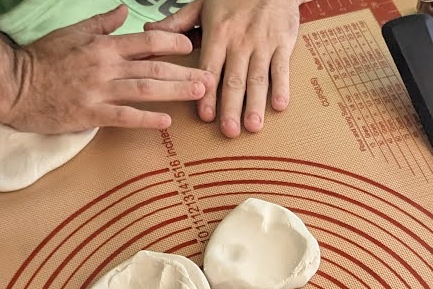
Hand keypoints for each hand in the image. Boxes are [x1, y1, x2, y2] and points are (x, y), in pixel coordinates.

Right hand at [3, 7, 212, 131]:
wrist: (13, 86)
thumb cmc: (41, 59)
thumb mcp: (72, 32)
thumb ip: (101, 23)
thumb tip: (124, 10)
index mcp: (103, 46)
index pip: (146, 41)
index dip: (172, 42)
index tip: (191, 46)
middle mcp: (105, 66)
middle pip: (154, 68)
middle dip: (185, 71)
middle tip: (210, 77)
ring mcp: (98, 91)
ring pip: (145, 90)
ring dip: (175, 91)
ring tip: (198, 94)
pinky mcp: (90, 114)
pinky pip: (123, 117)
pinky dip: (146, 119)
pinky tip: (165, 123)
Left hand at [147, 0, 303, 136]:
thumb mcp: (203, 3)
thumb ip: (177, 21)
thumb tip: (150, 31)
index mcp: (218, 33)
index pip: (210, 68)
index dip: (208, 93)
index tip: (206, 115)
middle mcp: (240, 41)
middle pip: (234, 79)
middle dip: (231, 107)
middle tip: (229, 131)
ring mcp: (263, 44)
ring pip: (258, 78)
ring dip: (255, 104)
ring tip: (252, 126)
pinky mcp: (283, 44)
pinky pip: (281, 68)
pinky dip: (282, 87)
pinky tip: (279, 106)